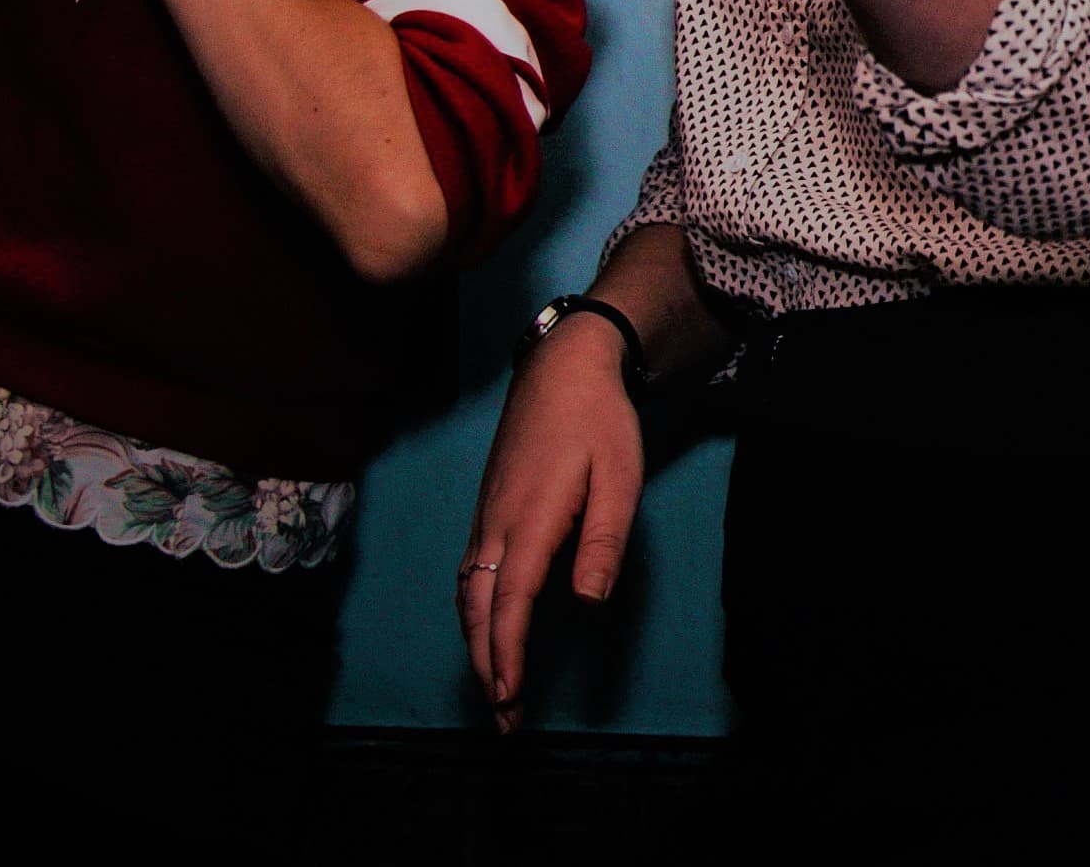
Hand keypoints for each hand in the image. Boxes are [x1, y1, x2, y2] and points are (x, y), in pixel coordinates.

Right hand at [458, 316, 643, 732]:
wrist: (562, 367)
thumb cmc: (599, 422)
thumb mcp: (620, 478)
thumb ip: (603, 542)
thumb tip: (587, 603)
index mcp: (530, 522)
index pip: (511, 605)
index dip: (509, 657)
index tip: (510, 701)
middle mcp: (497, 525)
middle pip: (480, 612)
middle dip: (489, 669)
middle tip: (504, 721)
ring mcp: (487, 517)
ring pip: (469, 595)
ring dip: (477, 646)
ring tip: (496, 690)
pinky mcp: (488, 509)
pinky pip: (470, 574)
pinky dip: (473, 615)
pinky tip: (485, 630)